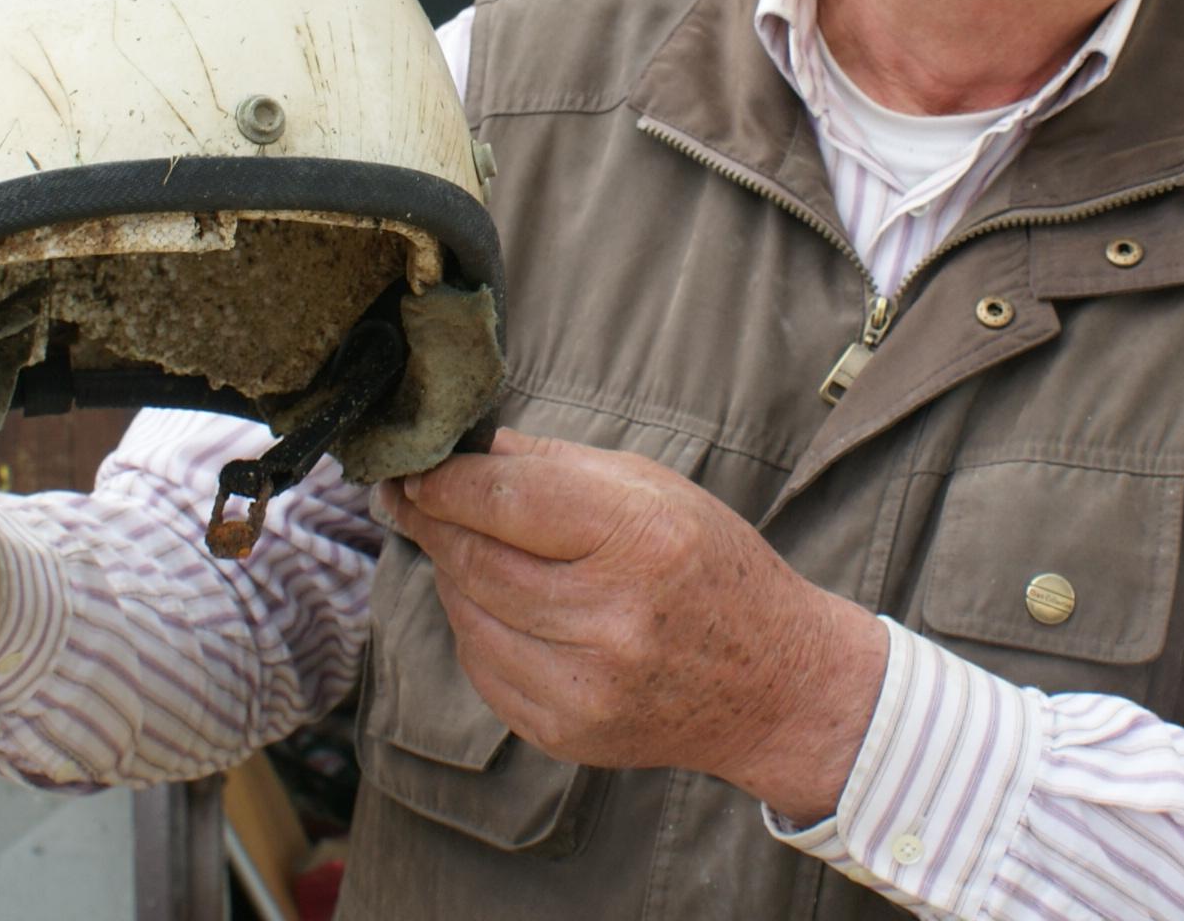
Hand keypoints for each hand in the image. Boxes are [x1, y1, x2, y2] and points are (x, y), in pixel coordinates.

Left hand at [379, 429, 887, 822]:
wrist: (773, 685)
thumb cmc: (713, 569)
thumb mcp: (656, 490)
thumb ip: (557, 465)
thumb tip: (470, 450)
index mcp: (639, 538)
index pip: (504, 498)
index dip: (445, 481)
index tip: (414, 468)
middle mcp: (610, 618)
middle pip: (473, 559)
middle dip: (432, 523)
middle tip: (410, 500)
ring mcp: (585, 686)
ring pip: (467, 614)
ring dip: (452, 576)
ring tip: (468, 549)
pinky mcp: (566, 732)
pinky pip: (482, 668)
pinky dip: (477, 629)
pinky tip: (502, 607)